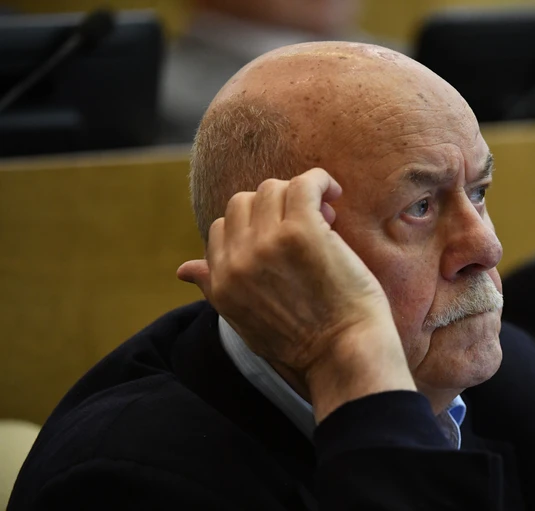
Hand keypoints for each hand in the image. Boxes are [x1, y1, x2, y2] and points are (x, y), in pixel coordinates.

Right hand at [178, 168, 414, 420]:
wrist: (345, 356)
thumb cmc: (307, 343)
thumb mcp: (247, 322)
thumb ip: (215, 289)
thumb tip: (183, 269)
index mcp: (221, 283)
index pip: (222, 228)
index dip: (257, 228)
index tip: (287, 241)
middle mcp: (237, 261)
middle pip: (242, 202)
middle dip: (274, 208)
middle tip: (309, 227)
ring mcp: (267, 243)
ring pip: (271, 189)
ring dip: (298, 195)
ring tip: (326, 216)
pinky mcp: (301, 230)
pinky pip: (303, 183)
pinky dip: (319, 181)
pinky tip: (333, 194)